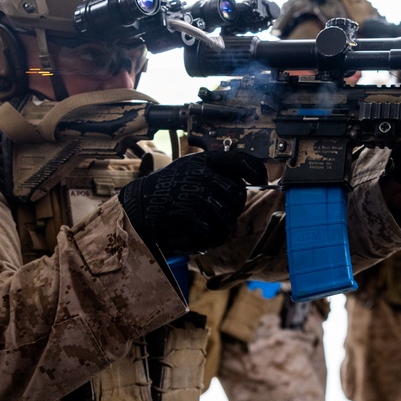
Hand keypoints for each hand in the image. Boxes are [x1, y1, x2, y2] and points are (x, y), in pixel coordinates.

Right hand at [119, 150, 266, 253]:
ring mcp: (198, 196)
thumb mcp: (190, 169)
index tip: (261, 178)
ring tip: (204, 225)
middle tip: (219, 212)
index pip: (240, 160)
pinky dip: (208, 240)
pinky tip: (196, 235)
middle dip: (233, 207)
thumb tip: (247, 180)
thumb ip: (215, 171)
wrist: (139, 207)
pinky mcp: (192, 217)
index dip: (256, 169)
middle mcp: (203, 176)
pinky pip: (215, 234)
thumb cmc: (168, 188)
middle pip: (238, 195)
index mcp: (204, 161)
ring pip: (229, 219)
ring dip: (221, 227)